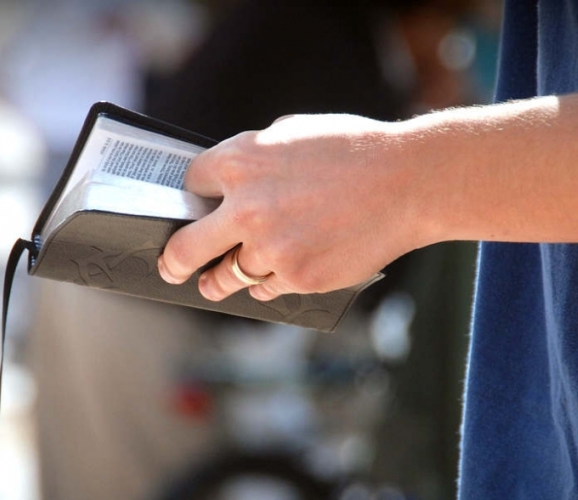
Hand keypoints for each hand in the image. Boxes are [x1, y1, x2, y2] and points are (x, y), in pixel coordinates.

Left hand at [157, 114, 426, 300]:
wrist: (406, 183)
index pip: (191, 183)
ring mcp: (270, 249)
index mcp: (240, 162)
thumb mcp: (293, 133)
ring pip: (228, 275)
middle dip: (173, 260)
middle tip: (171, 268)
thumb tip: (232, 181)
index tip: (195, 206)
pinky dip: (267, 283)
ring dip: (220, 279)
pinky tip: (271, 277)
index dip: (194, 195)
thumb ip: (255, 157)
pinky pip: (266, 288)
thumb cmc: (355, 151)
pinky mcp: (298, 277)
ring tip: (212, 284)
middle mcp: (246, 209)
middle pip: (186, 246)